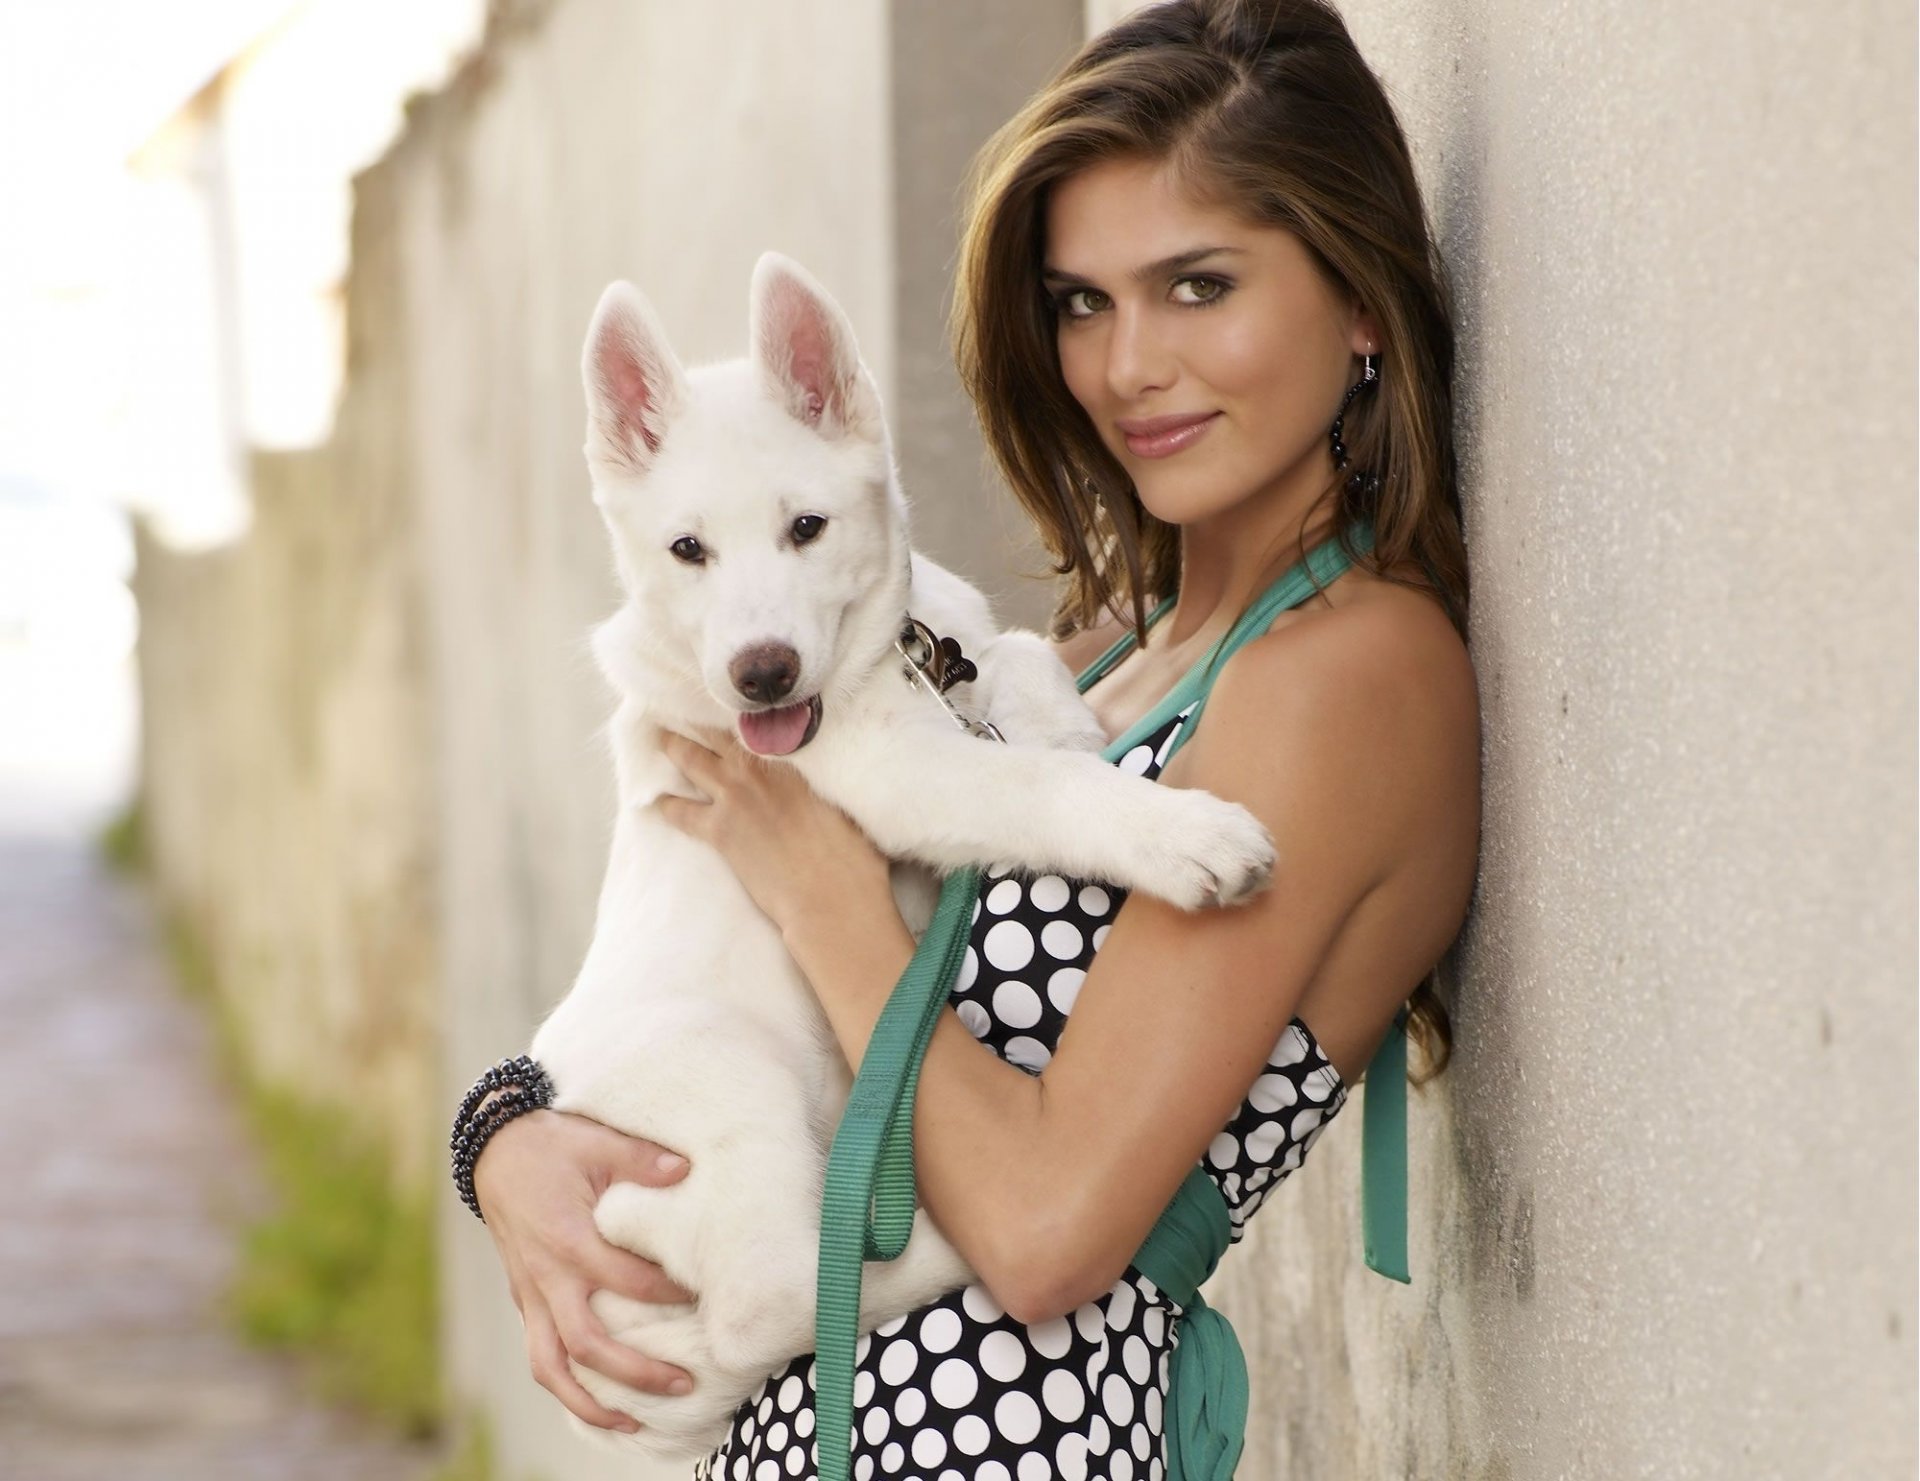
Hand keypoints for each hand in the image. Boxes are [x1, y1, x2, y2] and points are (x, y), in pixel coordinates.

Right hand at [473, 1109, 696, 1430]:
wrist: (494, 1149)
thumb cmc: (552, 1145)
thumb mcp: (598, 1141)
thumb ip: (642, 1160)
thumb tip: (687, 1170)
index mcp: (570, 1240)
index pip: (628, 1283)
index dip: (669, 1295)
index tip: (705, 1299)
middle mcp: (547, 1278)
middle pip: (588, 1345)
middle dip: (636, 1373)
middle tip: (684, 1384)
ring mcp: (531, 1294)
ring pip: (551, 1367)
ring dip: (589, 1402)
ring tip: (633, 1423)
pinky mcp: (524, 1299)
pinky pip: (541, 1354)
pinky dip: (566, 1384)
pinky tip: (599, 1399)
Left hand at [655, 725, 892, 934]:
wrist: (830, 897)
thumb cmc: (854, 857)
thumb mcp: (849, 804)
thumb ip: (830, 781)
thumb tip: (835, 773)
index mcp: (794, 759)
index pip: (756, 724)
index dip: (738, 711)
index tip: (727, 698)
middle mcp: (759, 769)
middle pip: (716, 732)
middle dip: (695, 716)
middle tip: (678, 703)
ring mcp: (735, 797)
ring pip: (691, 759)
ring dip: (673, 745)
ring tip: (659, 736)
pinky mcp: (719, 831)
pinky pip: (681, 811)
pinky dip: (665, 804)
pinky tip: (654, 800)